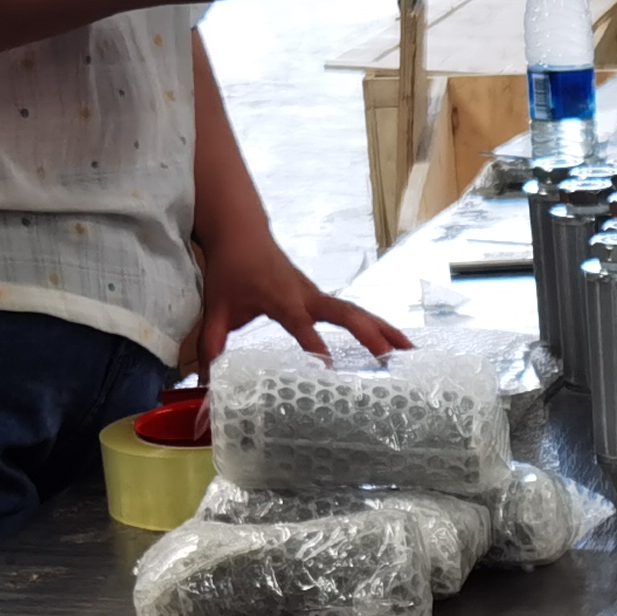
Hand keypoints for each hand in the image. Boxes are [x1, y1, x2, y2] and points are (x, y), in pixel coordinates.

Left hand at [186, 209, 406, 372]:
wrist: (242, 231)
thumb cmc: (230, 270)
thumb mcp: (216, 309)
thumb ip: (212, 347)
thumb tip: (204, 384)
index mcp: (281, 299)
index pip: (302, 326)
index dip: (315, 347)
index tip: (330, 370)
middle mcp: (307, 295)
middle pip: (345, 314)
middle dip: (369, 335)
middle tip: (390, 359)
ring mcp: (319, 295)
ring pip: (357, 311)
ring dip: (384, 330)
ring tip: (411, 352)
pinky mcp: (324, 297)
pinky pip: (355, 312)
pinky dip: (377, 327)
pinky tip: (397, 343)